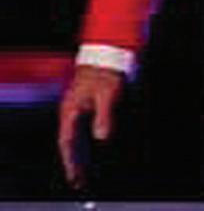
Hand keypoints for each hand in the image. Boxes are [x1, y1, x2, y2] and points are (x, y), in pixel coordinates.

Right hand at [58, 65, 124, 189]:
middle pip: (69, 141)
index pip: (66, 140)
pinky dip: (84, 141)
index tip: (74, 174)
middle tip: (79, 180)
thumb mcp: (107, 94)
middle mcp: (71, 109)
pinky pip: (81, 128)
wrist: (107, 53)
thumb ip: (104, 116)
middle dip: (73, 161)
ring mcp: (77, 106)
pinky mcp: (85, 103)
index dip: (70, 159)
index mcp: (71, 108)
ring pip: (74, 135)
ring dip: (79, 152)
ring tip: (84, 170)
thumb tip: (101, 137)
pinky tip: (92, 148)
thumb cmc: (106, 72)